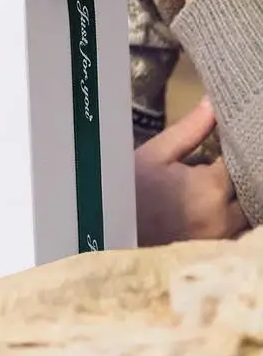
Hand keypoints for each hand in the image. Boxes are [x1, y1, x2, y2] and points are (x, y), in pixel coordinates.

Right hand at [134, 99, 248, 245]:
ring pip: (246, 213)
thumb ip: (190, 129)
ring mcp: (222, 239)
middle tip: (213, 167)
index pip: (242, 162)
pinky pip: (237, 233)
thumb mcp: (154, 154)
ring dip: (236, 199)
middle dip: (236, 176)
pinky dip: (230, 220)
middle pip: (249, 190)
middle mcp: (225, 216)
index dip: (232, 151)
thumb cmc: (127, 190)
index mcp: (212, 187)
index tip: (220, 145)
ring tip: (209, 188)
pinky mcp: (216, 253)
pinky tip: (210, 210)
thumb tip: (214, 102)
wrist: (106, 231)